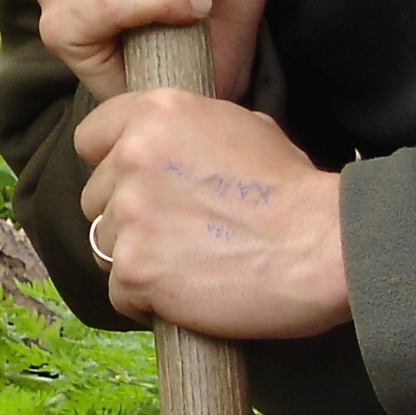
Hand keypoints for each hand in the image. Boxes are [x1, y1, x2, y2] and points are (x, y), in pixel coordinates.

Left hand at [74, 90, 348, 339]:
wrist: (324, 246)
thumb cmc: (294, 192)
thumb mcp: (242, 127)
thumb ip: (187, 131)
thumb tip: (165, 143)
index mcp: (156, 113)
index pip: (91, 138)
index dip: (113, 166)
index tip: (138, 187)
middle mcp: (133, 156)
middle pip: (95, 197)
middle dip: (128, 217)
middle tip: (178, 233)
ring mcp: (131, 213)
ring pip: (103, 245)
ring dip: (137, 259)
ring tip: (189, 264)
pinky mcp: (135, 269)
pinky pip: (120, 293)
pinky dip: (149, 301)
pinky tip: (188, 293)